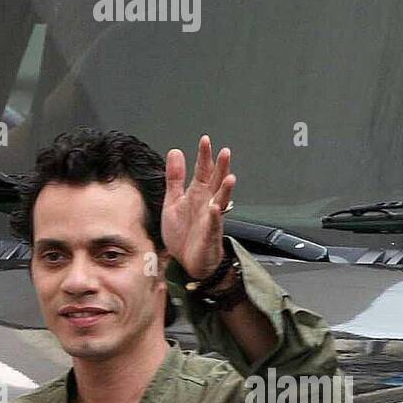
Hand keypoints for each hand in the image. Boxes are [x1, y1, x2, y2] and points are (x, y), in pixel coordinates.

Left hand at [162, 135, 234, 280]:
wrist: (185, 262)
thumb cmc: (182, 233)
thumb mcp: (173, 202)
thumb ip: (174, 178)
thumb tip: (175, 151)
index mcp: (197, 194)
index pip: (202, 171)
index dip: (204, 156)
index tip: (205, 140)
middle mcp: (207, 203)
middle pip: (216, 182)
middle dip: (221, 168)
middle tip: (225, 152)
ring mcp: (210, 219)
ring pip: (221, 201)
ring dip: (226, 190)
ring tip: (230, 177)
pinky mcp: (209, 236)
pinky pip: (213, 225)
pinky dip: (215, 217)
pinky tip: (215, 208)